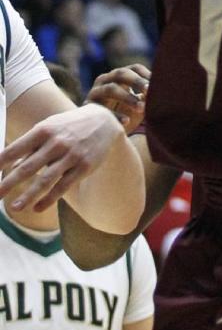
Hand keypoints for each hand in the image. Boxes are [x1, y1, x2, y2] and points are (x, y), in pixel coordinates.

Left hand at [0, 104, 122, 211]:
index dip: (1, 161)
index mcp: (44, 130)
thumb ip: (30, 148)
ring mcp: (71, 155)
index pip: (17, 148)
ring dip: (28, 195)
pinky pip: (63, 186)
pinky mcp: (83, 167)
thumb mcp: (49, 129)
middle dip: (9, 182)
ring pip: (46, 179)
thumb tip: (9, 166)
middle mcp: (57, 142)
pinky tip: (37, 208)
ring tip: (14, 208)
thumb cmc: (67, 127)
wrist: (103, 121)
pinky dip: (49, 199)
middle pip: (28, 166)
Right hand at [87, 63, 150, 133]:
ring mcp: (95, 92)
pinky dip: (115, 115)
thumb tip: (164, 92)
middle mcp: (106, 80)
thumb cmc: (124, 114)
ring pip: (111, 89)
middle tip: (149, 91)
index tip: (157, 84)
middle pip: (121, 73)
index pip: (134, 68)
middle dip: (137, 81)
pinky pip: (101, 109)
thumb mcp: (137, 104)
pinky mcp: (88, 107)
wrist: (99, 130)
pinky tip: (127, 121)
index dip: (145, 74)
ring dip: (127, 97)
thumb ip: (147, 97)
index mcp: (120, 76)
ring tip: (141, 108)